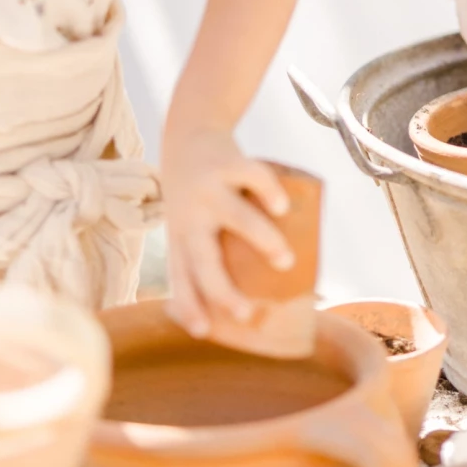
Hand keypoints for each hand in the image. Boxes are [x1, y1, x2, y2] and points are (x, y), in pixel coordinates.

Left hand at [160, 126, 292, 336]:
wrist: (189, 135)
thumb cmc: (197, 194)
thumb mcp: (190, 225)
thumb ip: (215, 254)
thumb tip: (264, 294)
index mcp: (180, 238)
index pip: (180, 280)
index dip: (189, 307)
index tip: (205, 331)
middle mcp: (190, 217)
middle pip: (204, 261)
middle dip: (224, 291)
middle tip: (248, 313)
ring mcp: (209, 189)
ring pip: (236, 219)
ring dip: (263, 242)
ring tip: (286, 261)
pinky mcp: (228, 162)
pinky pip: (254, 178)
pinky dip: (270, 193)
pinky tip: (282, 207)